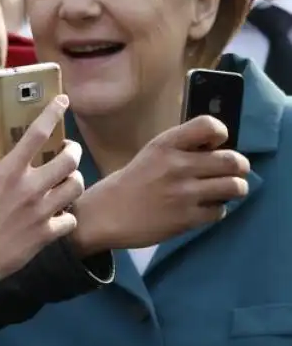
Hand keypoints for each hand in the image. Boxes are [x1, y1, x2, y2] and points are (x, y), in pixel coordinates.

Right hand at [0, 95, 82, 286]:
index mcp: (9, 172)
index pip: (37, 133)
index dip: (53, 113)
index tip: (62, 101)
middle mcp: (30, 189)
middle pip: (68, 158)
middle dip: (72, 150)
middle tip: (66, 150)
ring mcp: (41, 212)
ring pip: (76, 186)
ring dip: (74, 178)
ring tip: (65, 178)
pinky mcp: (46, 235)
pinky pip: (71, 218)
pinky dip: (68, 213)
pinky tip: (59, 212)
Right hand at [70, 115, 249, 255]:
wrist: (106, 214)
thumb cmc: (131, 182)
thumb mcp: (151, 154)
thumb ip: (181, 149)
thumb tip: (217, 150)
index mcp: (165, 144)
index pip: (210, 126)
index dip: (220, 135)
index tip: (212, 146)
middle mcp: (178, 165)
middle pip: (233, 160)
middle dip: (238, 168)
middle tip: (230, 172)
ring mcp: (184, 193)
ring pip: (235, 187)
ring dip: (233, 189)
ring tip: (221, 191)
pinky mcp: (187, 218)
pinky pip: (220, 211)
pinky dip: (215, 211)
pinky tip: (201, 209)